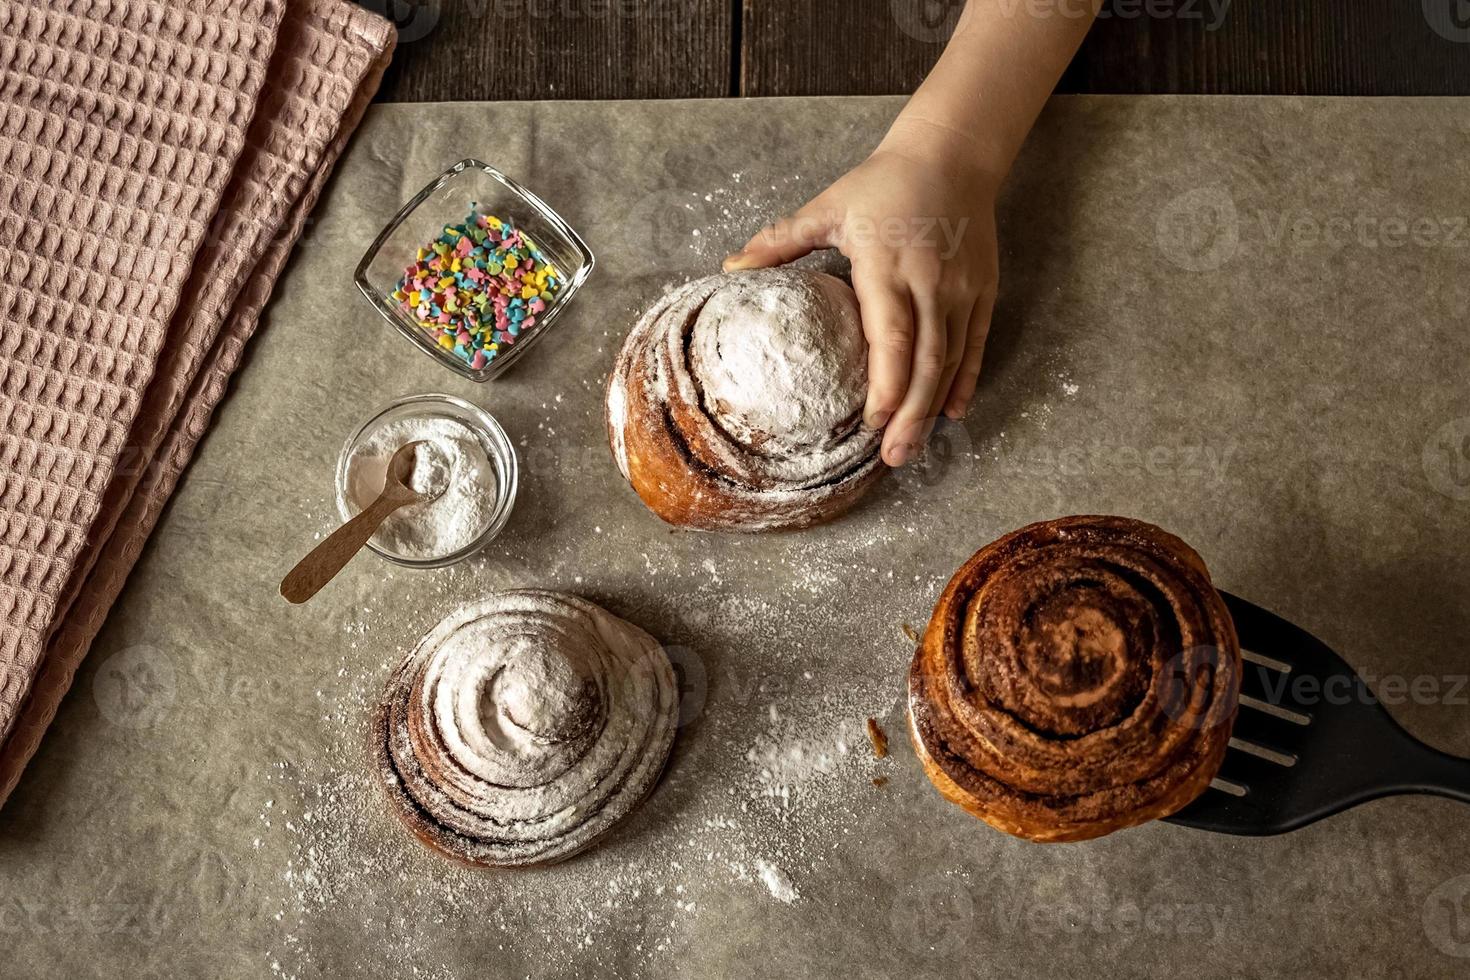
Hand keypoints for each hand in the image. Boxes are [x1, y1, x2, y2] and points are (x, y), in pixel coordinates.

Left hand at [724, 131, 999, 466]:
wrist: (952, 155)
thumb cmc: (883, 183)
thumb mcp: (828, 207)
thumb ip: (780, 241)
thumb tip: (731, 268)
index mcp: (886, 265)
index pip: (891, 336)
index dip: (885, 384)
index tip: (870, 422)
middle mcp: (929, 283)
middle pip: (925, 361)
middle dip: (910, 414)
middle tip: (893, 458)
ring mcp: (961, 290)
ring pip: (951, 360)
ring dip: (933, 407)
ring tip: (913, 448)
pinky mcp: (982, 291)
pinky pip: (975, 345)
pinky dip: (965, 381)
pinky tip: (952, 413)